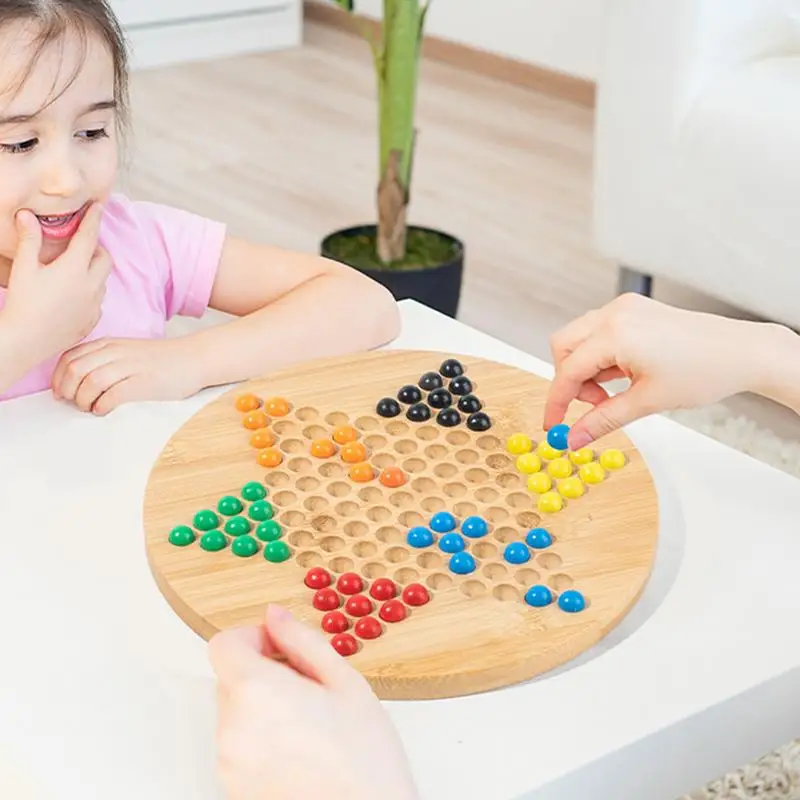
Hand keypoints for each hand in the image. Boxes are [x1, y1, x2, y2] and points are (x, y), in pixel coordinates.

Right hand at [2, 204, 110, 365]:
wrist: (26, 341)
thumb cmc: (23, 303)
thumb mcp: (24, 268)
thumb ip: (29, 240)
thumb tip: (27, 214)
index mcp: (74, 268)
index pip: (89, 237)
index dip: (94, 219)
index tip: (98, 207)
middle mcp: (91, 285)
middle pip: (105, 258)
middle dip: (97, 248)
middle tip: (81, 245)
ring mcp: (94, 304)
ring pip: (103, 281)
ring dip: (94, 271)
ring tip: (74, 270)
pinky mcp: (93, 320)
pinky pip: (98, 302)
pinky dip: (91, 293)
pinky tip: (74, 295)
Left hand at [51, 337, 198, 414]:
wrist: (195, 358)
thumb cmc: (162, 360)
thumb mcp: (128, 351)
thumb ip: (105, 359)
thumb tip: (78, 379)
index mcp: (110, 344)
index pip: (70, 357)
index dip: (58, 377)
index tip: (60, 392)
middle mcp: (116, 352)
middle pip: (76, 370)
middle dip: (67, 390)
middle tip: (73, 403)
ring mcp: (131, 367)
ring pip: (90, 382)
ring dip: (83, 400)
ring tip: (89, 407)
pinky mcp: (144, 383)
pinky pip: (113, 395)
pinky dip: (102, 405)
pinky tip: (104, 410)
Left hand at [208, 605, 418, 799]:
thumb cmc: (365, 758)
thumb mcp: (345, 682)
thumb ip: (302, 640)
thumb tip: (275, 616)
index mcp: (257, 692)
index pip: (223, 644)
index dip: (252, 637)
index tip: (280, 647)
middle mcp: (233, 728)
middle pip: (229, 677)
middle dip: (262, 672)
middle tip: (306, 686)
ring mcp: (230, 763)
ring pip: (235, 712)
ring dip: (262, 706)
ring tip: (308, 722)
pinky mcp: (234, 788)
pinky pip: (239, 746)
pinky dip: (261, 738)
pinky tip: (300, 747)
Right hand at [544, 293, 759, 447]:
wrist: (743, 352)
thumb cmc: (705, 370)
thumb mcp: (647, 401)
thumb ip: (603, 420)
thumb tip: (574, 437)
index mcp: (616, 333)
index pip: (567, 370)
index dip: (556, 401)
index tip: (552, 424)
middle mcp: (616, 313)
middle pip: (563, 346)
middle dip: (569, 379)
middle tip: (593, 403)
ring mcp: (625, 308)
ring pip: (579, 338)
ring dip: (586, 368)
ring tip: (614, 391)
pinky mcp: (634, 310)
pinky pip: (599, 332)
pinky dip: (601, 356)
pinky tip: (623, 374)